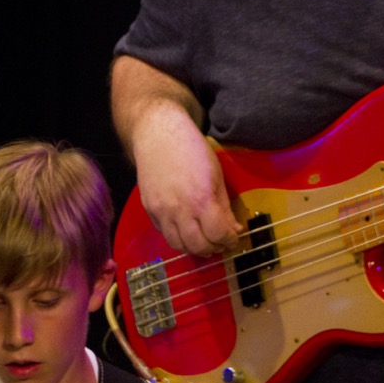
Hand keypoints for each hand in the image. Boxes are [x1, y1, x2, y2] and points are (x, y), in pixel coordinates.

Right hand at [133, 104, 243, 255]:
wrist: (160, 134)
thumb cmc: (193, 149)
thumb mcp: (217, 174)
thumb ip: (224, 205)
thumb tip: (234, 229)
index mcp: (201, 200)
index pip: (218, 235)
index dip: (229, 240)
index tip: (234, 238)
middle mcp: (179, 211)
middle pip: (198, 246)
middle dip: (213, 248)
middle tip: (220, 243)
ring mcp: (161, 212)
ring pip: (178, 245)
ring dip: (194, 248)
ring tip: (204, 240)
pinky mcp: (149, 210)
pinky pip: (164, 233)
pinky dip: (177, 237)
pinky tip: (186, 228)